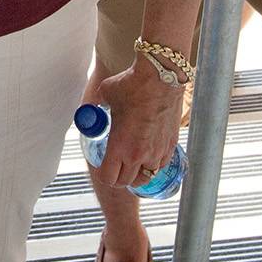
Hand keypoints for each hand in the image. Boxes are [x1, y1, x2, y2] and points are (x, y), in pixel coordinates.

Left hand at [92, 60, 183, 188]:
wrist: (161, 79)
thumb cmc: (130, 85)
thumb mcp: (105, 95)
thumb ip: (96, 105)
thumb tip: (90, 108)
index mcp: (120, 146)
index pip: (109, 177)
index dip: (103, 174)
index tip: (101, 165)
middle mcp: (139, 155)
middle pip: (126, 182)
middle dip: (118, 176)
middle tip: (115, 164)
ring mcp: (157, 153)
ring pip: (146, 177)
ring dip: (137, 173)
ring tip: (131, 161)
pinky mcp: (171, 147)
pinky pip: (160, 165)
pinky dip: (153, 163)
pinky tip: (147, 151)